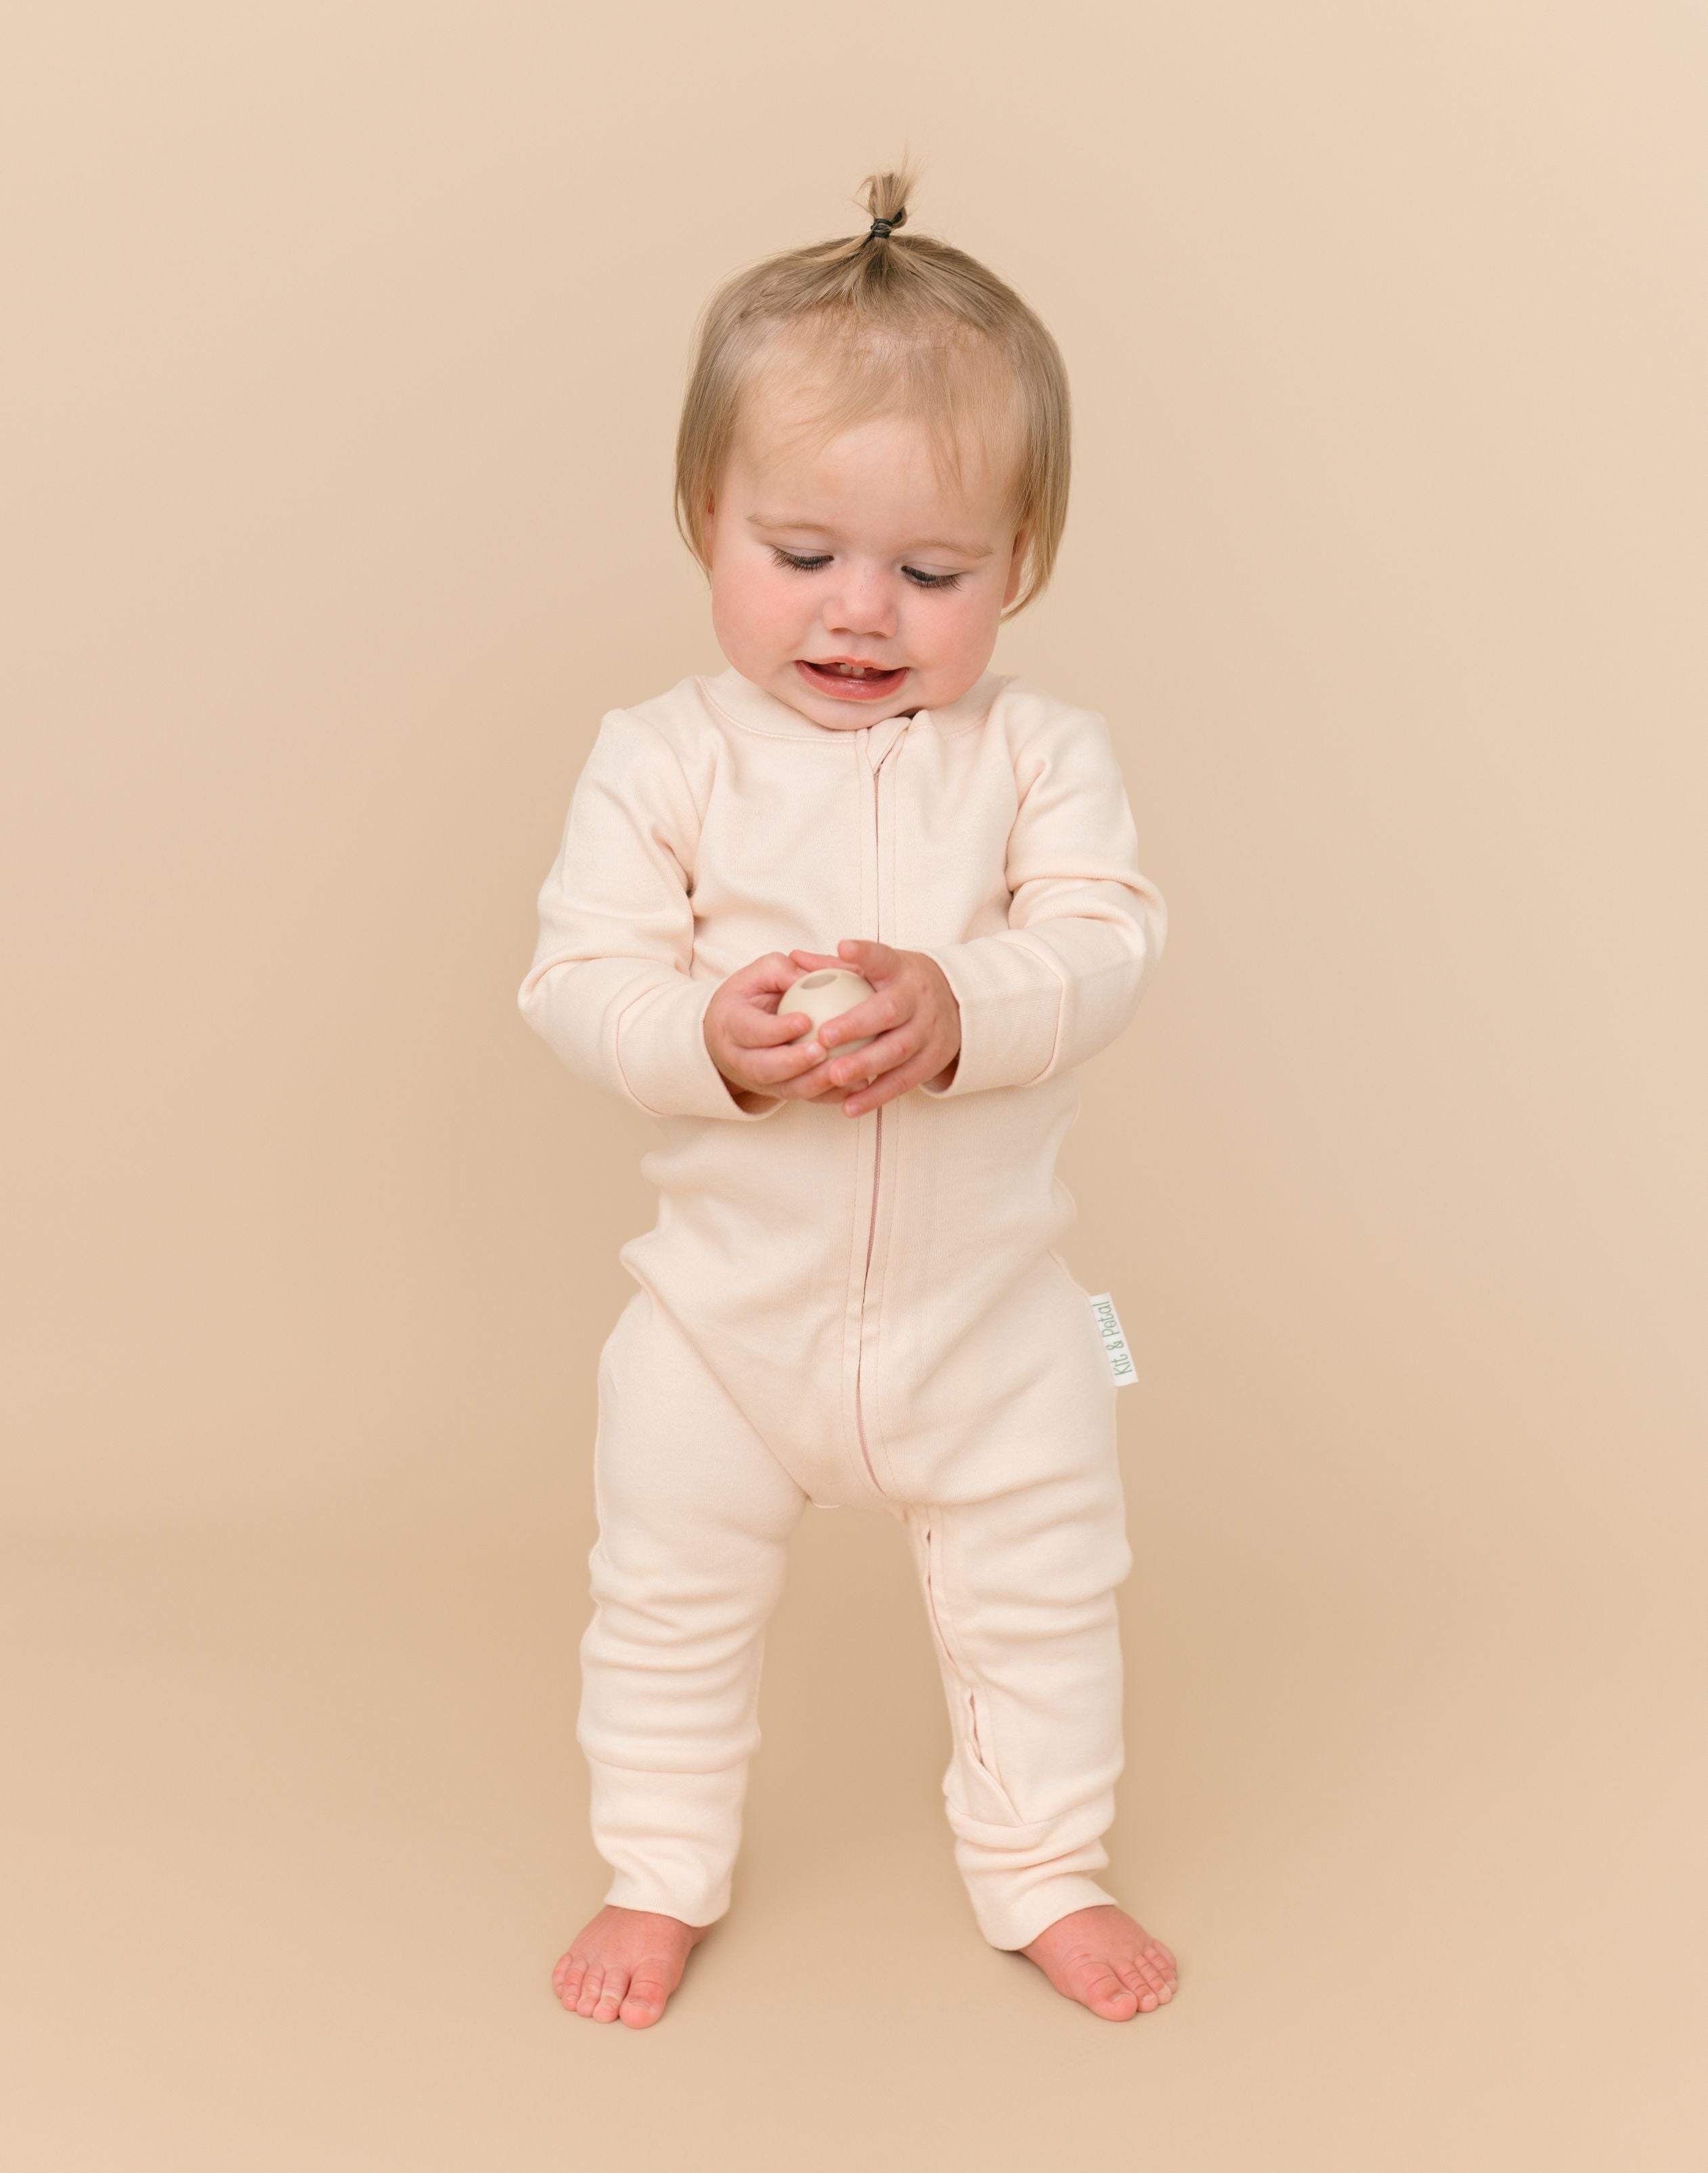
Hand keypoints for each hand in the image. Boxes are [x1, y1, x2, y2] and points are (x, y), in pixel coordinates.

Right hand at [702, 951, 847, 1108]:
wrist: (732, 1032)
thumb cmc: (750, 995)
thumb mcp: (758, 974)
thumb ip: (782, 971)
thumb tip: (813, 975)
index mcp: (731, 1024)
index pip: (751, 1030)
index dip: (777, 1029)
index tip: (806, 1020)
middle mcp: (741, 1058)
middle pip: (764, 1068)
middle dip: (794, 1063)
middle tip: (822, 1051)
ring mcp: (760, 1081)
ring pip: (786, 1090)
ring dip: (816, 1084)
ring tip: (844, 1071)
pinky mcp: (781, 1091)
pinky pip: (806, 1098)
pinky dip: (831, 1095)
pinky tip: (856, 1085)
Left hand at [779, 939, 961, 1116]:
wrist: (957, 1005)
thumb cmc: (900, 986)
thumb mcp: (877, 969)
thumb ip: (836, 967)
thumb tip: (794, 958)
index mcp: (901, 971)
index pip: (883, 959)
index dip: (864, 955)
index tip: (843, 947)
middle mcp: (919, 999)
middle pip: (890, 1012)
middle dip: (857, 1025)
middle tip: (824, 1037)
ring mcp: (929, 1031)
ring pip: (898, 1051)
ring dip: (865, 1066)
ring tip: (834, 1076)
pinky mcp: (933, 1061)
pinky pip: (904, 1081)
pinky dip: (877, 1095)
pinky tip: (850, 1105)